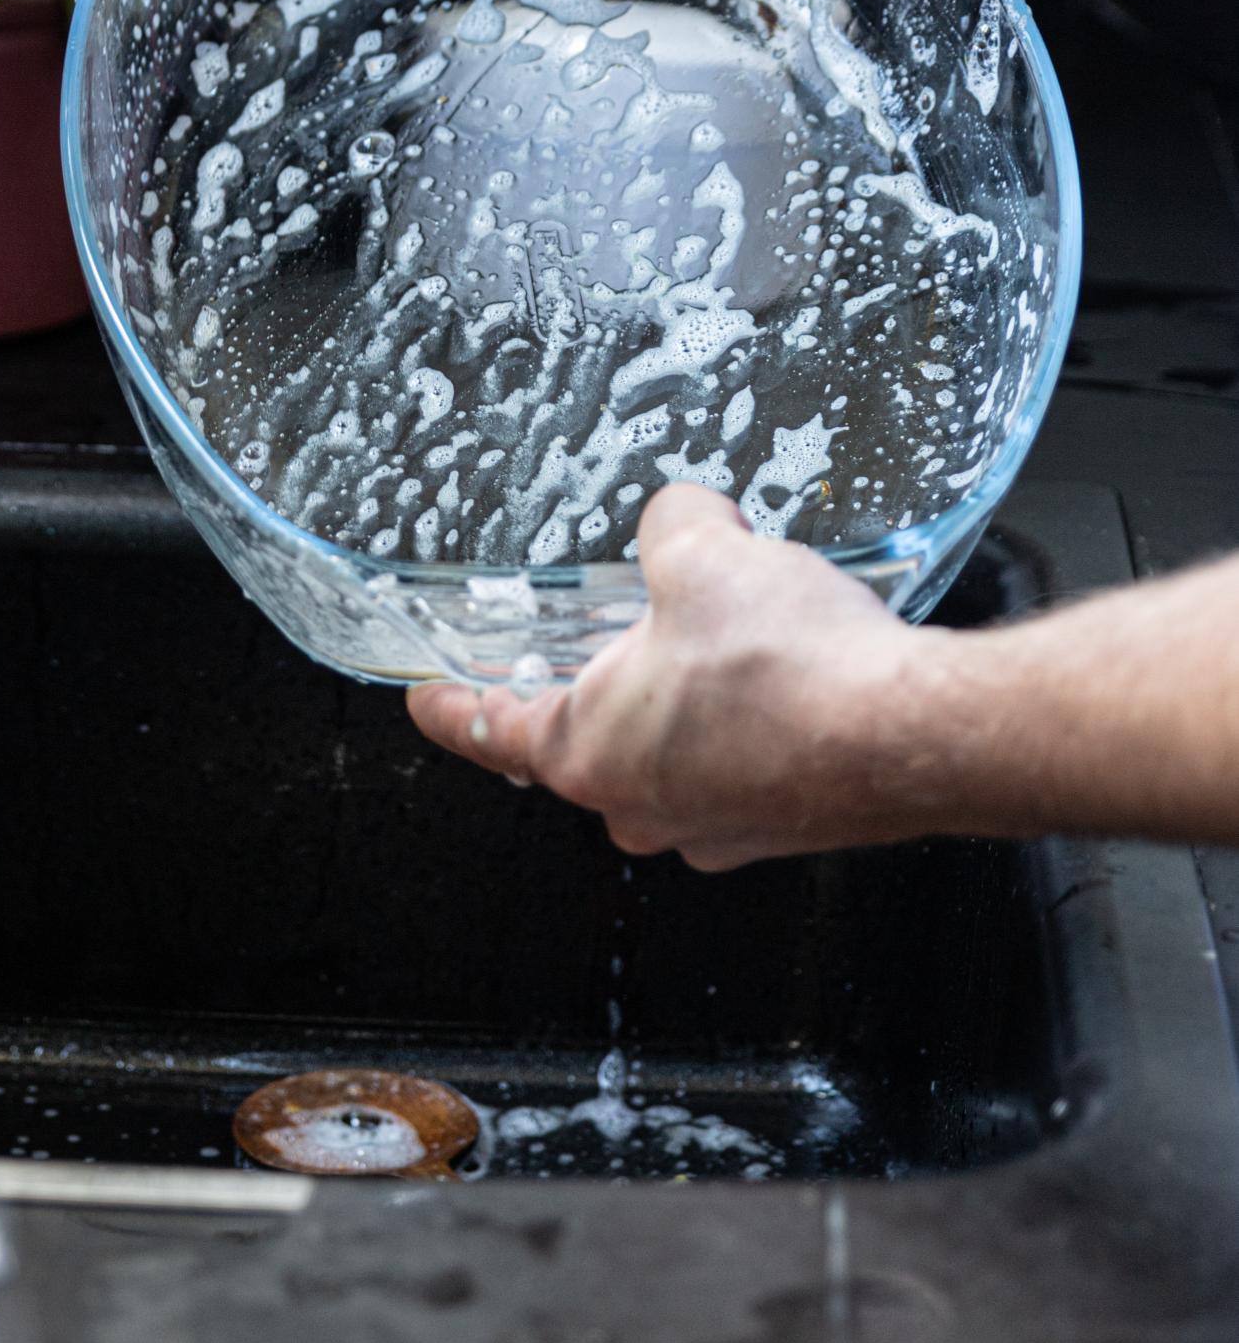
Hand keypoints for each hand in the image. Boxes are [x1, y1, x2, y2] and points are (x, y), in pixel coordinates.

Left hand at [407, 487, 969, 867]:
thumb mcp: (704, 553)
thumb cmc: (798, 670)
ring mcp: (714, 826)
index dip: (449, 705)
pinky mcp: (781, 824)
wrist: (920, 735)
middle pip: (584, 738)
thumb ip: (670, 524)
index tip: (423, 698)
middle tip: (609, 632)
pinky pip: (737, 764)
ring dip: (682, 699)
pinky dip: (747, 721)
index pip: (487, 729)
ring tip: (723, 634)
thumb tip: (682, 515)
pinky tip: (784, 669)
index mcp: (587, 751)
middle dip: (597, 679)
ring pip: (668, 752)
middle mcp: (641, 807)